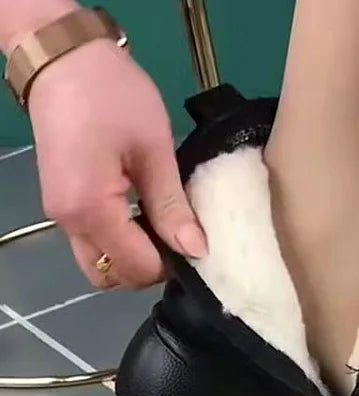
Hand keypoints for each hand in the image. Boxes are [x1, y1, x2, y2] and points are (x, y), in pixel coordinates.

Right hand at [28, 39, 205, 288]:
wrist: (62, 56)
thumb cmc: (112, 95)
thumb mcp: (154, 150)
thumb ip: (172, 207)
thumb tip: (197, 251)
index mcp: (91, 210)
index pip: (137, 268)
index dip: (170, 266)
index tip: (195, 245)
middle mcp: (69, 222)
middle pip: (111, 277)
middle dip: (148, 270)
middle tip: (178, 241)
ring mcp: (60, 215)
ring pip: (100, 263)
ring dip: (132, 258)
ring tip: (162, 228)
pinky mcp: (62, 204)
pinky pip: (92, 242)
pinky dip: (119, 243)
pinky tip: (144, 217)